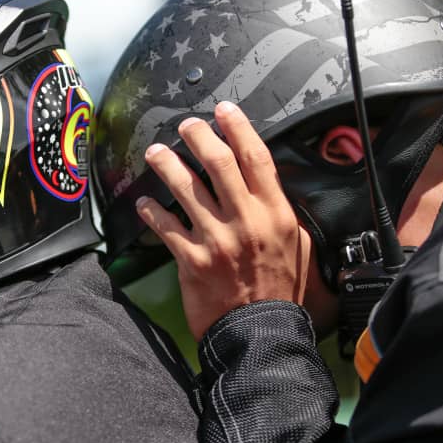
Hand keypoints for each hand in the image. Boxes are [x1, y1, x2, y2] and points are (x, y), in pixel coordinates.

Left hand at [136, 101, 307, 340]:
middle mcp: (246, 221)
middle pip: (219, 164)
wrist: (262, 332)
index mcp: (275, 213)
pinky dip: (151, 211)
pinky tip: (143, 202)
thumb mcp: (298, 247)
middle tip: (186, 125)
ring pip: (187, 189)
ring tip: (156, 151)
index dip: (239, 128)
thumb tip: (267, 190)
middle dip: (199, 137)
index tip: (224, 110)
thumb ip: (282, 215)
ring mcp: (218, 239)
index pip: (255, 158)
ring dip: (168, 165)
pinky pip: (165, 227)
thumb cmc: (281, 292)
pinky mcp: (193, 260)